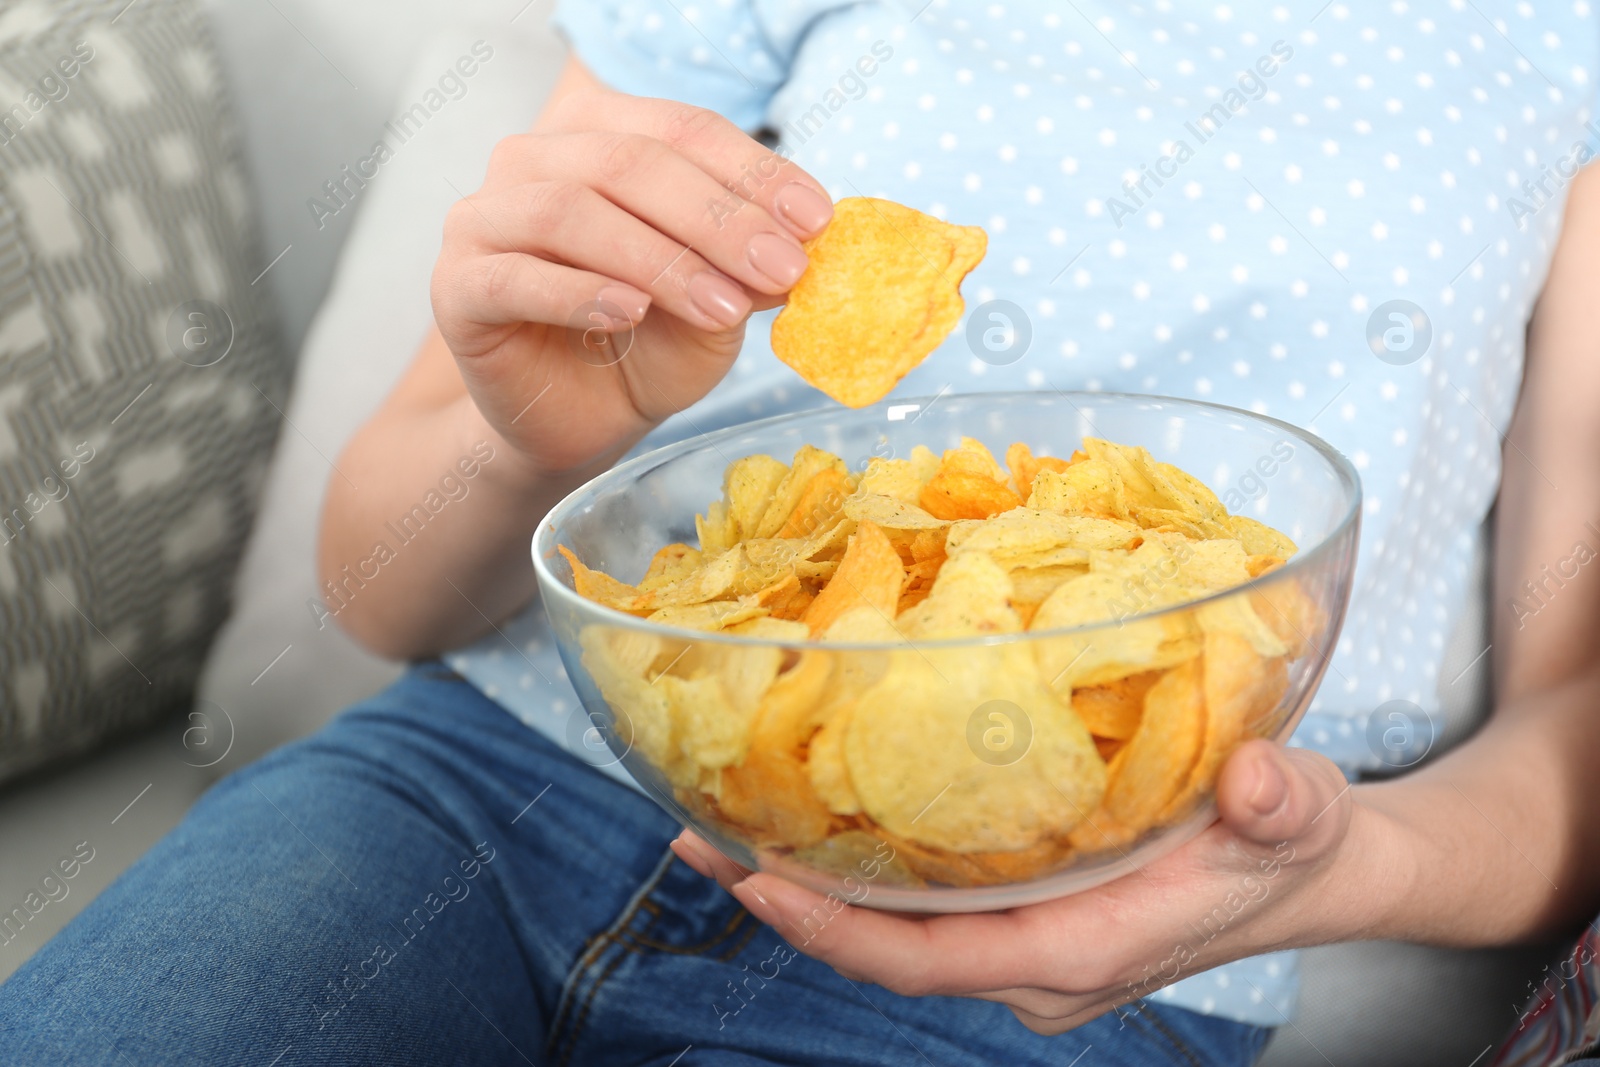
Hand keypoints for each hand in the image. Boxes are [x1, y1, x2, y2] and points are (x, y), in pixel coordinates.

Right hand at [430, 87, 832, 478]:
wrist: (580, 422)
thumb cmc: (646, 347)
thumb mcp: (717, 301)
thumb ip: (748, 263)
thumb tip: (806, 240)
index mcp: (600, 136)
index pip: (682, 129)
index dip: (753, 171)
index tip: (816, 221)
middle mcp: (534, 160)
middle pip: (630, 162)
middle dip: (718, 218)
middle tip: (781, 268)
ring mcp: (484, 218)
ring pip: (573, 210)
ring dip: (660, 259)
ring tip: (723, 307)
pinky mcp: (458, 285)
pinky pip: (517, 275)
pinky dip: (581, 291)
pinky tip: (631, 315)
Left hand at [672, 740, 1378, 1034]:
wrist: (1309, 868)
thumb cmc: (1296, 847)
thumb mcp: (1301, 819)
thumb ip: (1286, 806)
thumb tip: (1260, 783)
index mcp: (1075, 952)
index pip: (928, 963)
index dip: (837, 934)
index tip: (757, 881)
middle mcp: (1029, 961)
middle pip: (883, 946)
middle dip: (786, 898)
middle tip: (696, 832)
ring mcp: (1018, 940)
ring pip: (889, 925)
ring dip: (804, 879)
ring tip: (717, 819)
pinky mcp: (1018, 910)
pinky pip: (915, 899)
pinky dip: (853, 863)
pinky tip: (809, 810)